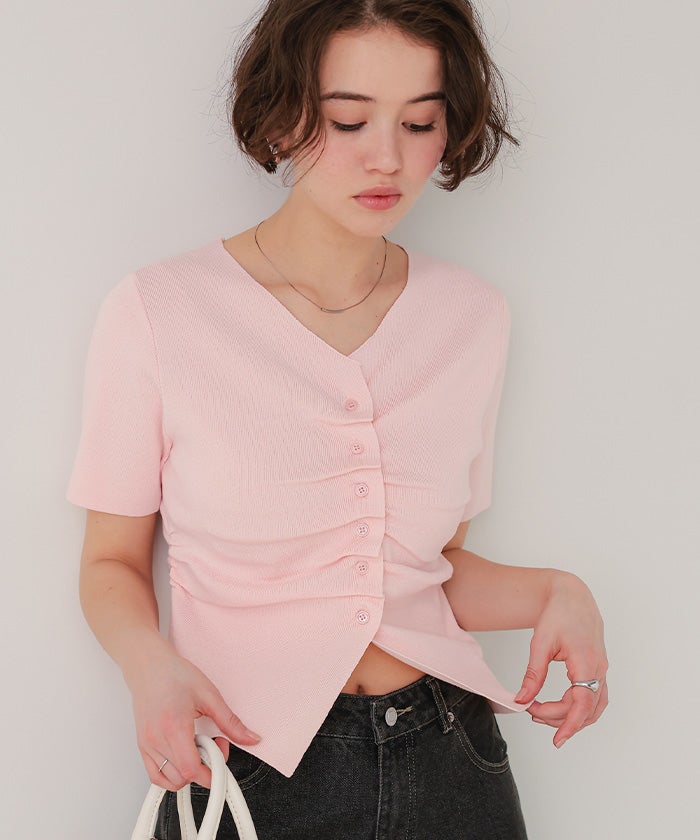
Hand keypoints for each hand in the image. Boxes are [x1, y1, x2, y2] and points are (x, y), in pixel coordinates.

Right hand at [124, 638, 260, 791]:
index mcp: (175, 726)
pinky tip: (183, 757)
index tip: (221, 759)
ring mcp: (147, 745)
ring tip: (196, 746)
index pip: (192, 769)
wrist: (149, 666)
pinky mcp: (142, 746)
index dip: (212, 772)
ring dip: (188, 772)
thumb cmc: (174, 675)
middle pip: (183, 777)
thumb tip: (251, 738)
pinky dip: (172, 776)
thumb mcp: (209, 695)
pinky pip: (156, 776)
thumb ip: (230, 722)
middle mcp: (157, 739)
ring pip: (170, 780)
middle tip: (211, 744)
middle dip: (204, 768)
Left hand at [513, 571, 607, 747]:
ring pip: (594, 707)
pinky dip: (580, 709)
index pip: (582, 704)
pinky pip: (595, 698)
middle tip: (532, 714)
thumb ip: (533, 674)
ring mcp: (602, 670)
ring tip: (542, 714)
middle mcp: (599, 668)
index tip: (556, 740)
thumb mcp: (540, 643)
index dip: (569, 725)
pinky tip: (561, 708)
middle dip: (560, 719)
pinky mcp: (599, 669)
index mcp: (586, 661)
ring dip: (571, 716)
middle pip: (586, 710)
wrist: (572, 596)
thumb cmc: (558, 614)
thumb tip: (522, 700)